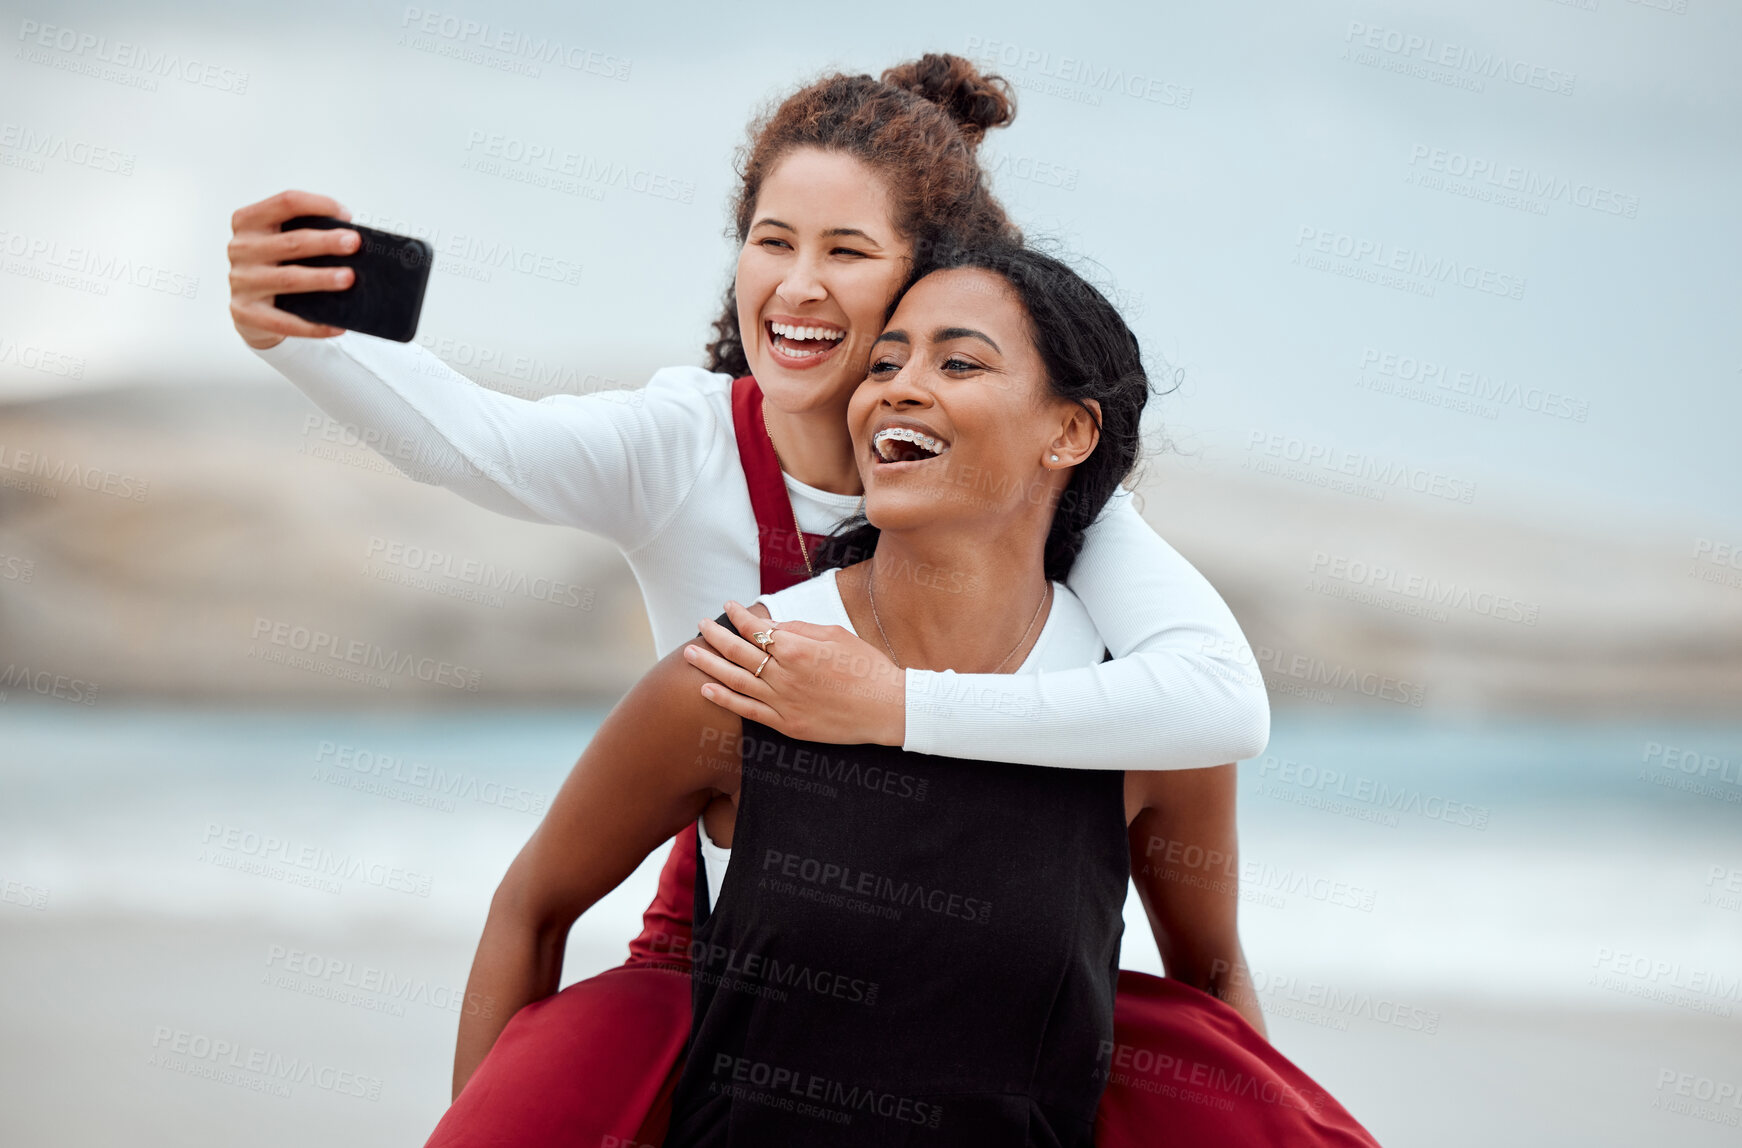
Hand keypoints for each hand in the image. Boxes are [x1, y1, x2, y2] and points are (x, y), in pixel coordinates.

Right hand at [228, 189, 358, 349]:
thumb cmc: (276, 267)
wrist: (251, 310)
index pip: (285, 202)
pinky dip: (313, 325)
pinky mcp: (245, 313)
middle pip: (290, 242)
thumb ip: (305, 235)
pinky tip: (337, 325)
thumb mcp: (282, 244)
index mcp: (248, 222)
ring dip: (322, 278)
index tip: (346, 215)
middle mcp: (240, 248)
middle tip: (354, 244)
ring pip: (288, 278)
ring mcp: (241, 281)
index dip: (318, 204)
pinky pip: (284, 321)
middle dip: (326, 242)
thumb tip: (350, 240)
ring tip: (349, 278)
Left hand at [684, 600, 906, 746]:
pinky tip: (706, 689)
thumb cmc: (867, 666)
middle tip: (700, 625)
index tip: (728, 606)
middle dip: (715, 636)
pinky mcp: (787, 724)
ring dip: (709, 664)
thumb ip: (799, 628)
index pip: (756, 628)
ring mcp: (784, 701)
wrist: (888, 708)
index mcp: (797, 647)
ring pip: (735, 680)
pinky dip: (724, 699)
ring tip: (689, 652)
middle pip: (738, 651)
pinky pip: (748, 710)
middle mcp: (785, 674)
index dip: (739, 616)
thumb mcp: (836, 635)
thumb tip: (770, 625)